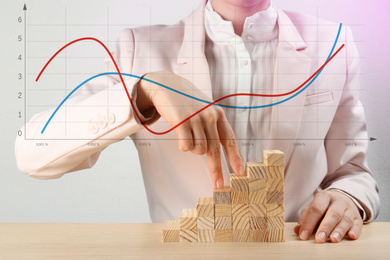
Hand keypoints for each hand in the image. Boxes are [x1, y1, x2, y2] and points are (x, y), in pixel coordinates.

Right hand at [136, 71, 244, 187]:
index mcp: (218, 115)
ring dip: (192, 148)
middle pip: (215, 150)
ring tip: (187, 135)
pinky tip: (180, 134)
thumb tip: (215, 152)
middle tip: (218, 185)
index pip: (230, 140)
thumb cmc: (186, 101)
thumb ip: (212, 127)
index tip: (239, 173)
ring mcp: (196, 119)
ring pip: (198, 150)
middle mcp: (210, 117)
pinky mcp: (182, 122)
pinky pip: (186, 146)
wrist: (167, 86)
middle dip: (216, 170)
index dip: (235, 158)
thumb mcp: (205, 110)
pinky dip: (182, 145)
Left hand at [294, 190, 362, 242]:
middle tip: (319, 239)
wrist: (343, 198)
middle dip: (325, 227)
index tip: (303, 235)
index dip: (309, 222)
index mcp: (324, 197)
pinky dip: (355, 230)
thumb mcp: (313, 207)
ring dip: (339, 230)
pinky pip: (358, 224)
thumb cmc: (324, 206)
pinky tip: (351, 236)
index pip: (316, 209)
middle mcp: (338, 201)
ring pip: (345, 219)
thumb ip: (305, 218)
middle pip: (332, 214)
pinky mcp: (358, 217)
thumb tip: (297, 230)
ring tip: (333, 239)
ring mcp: (349, 209)